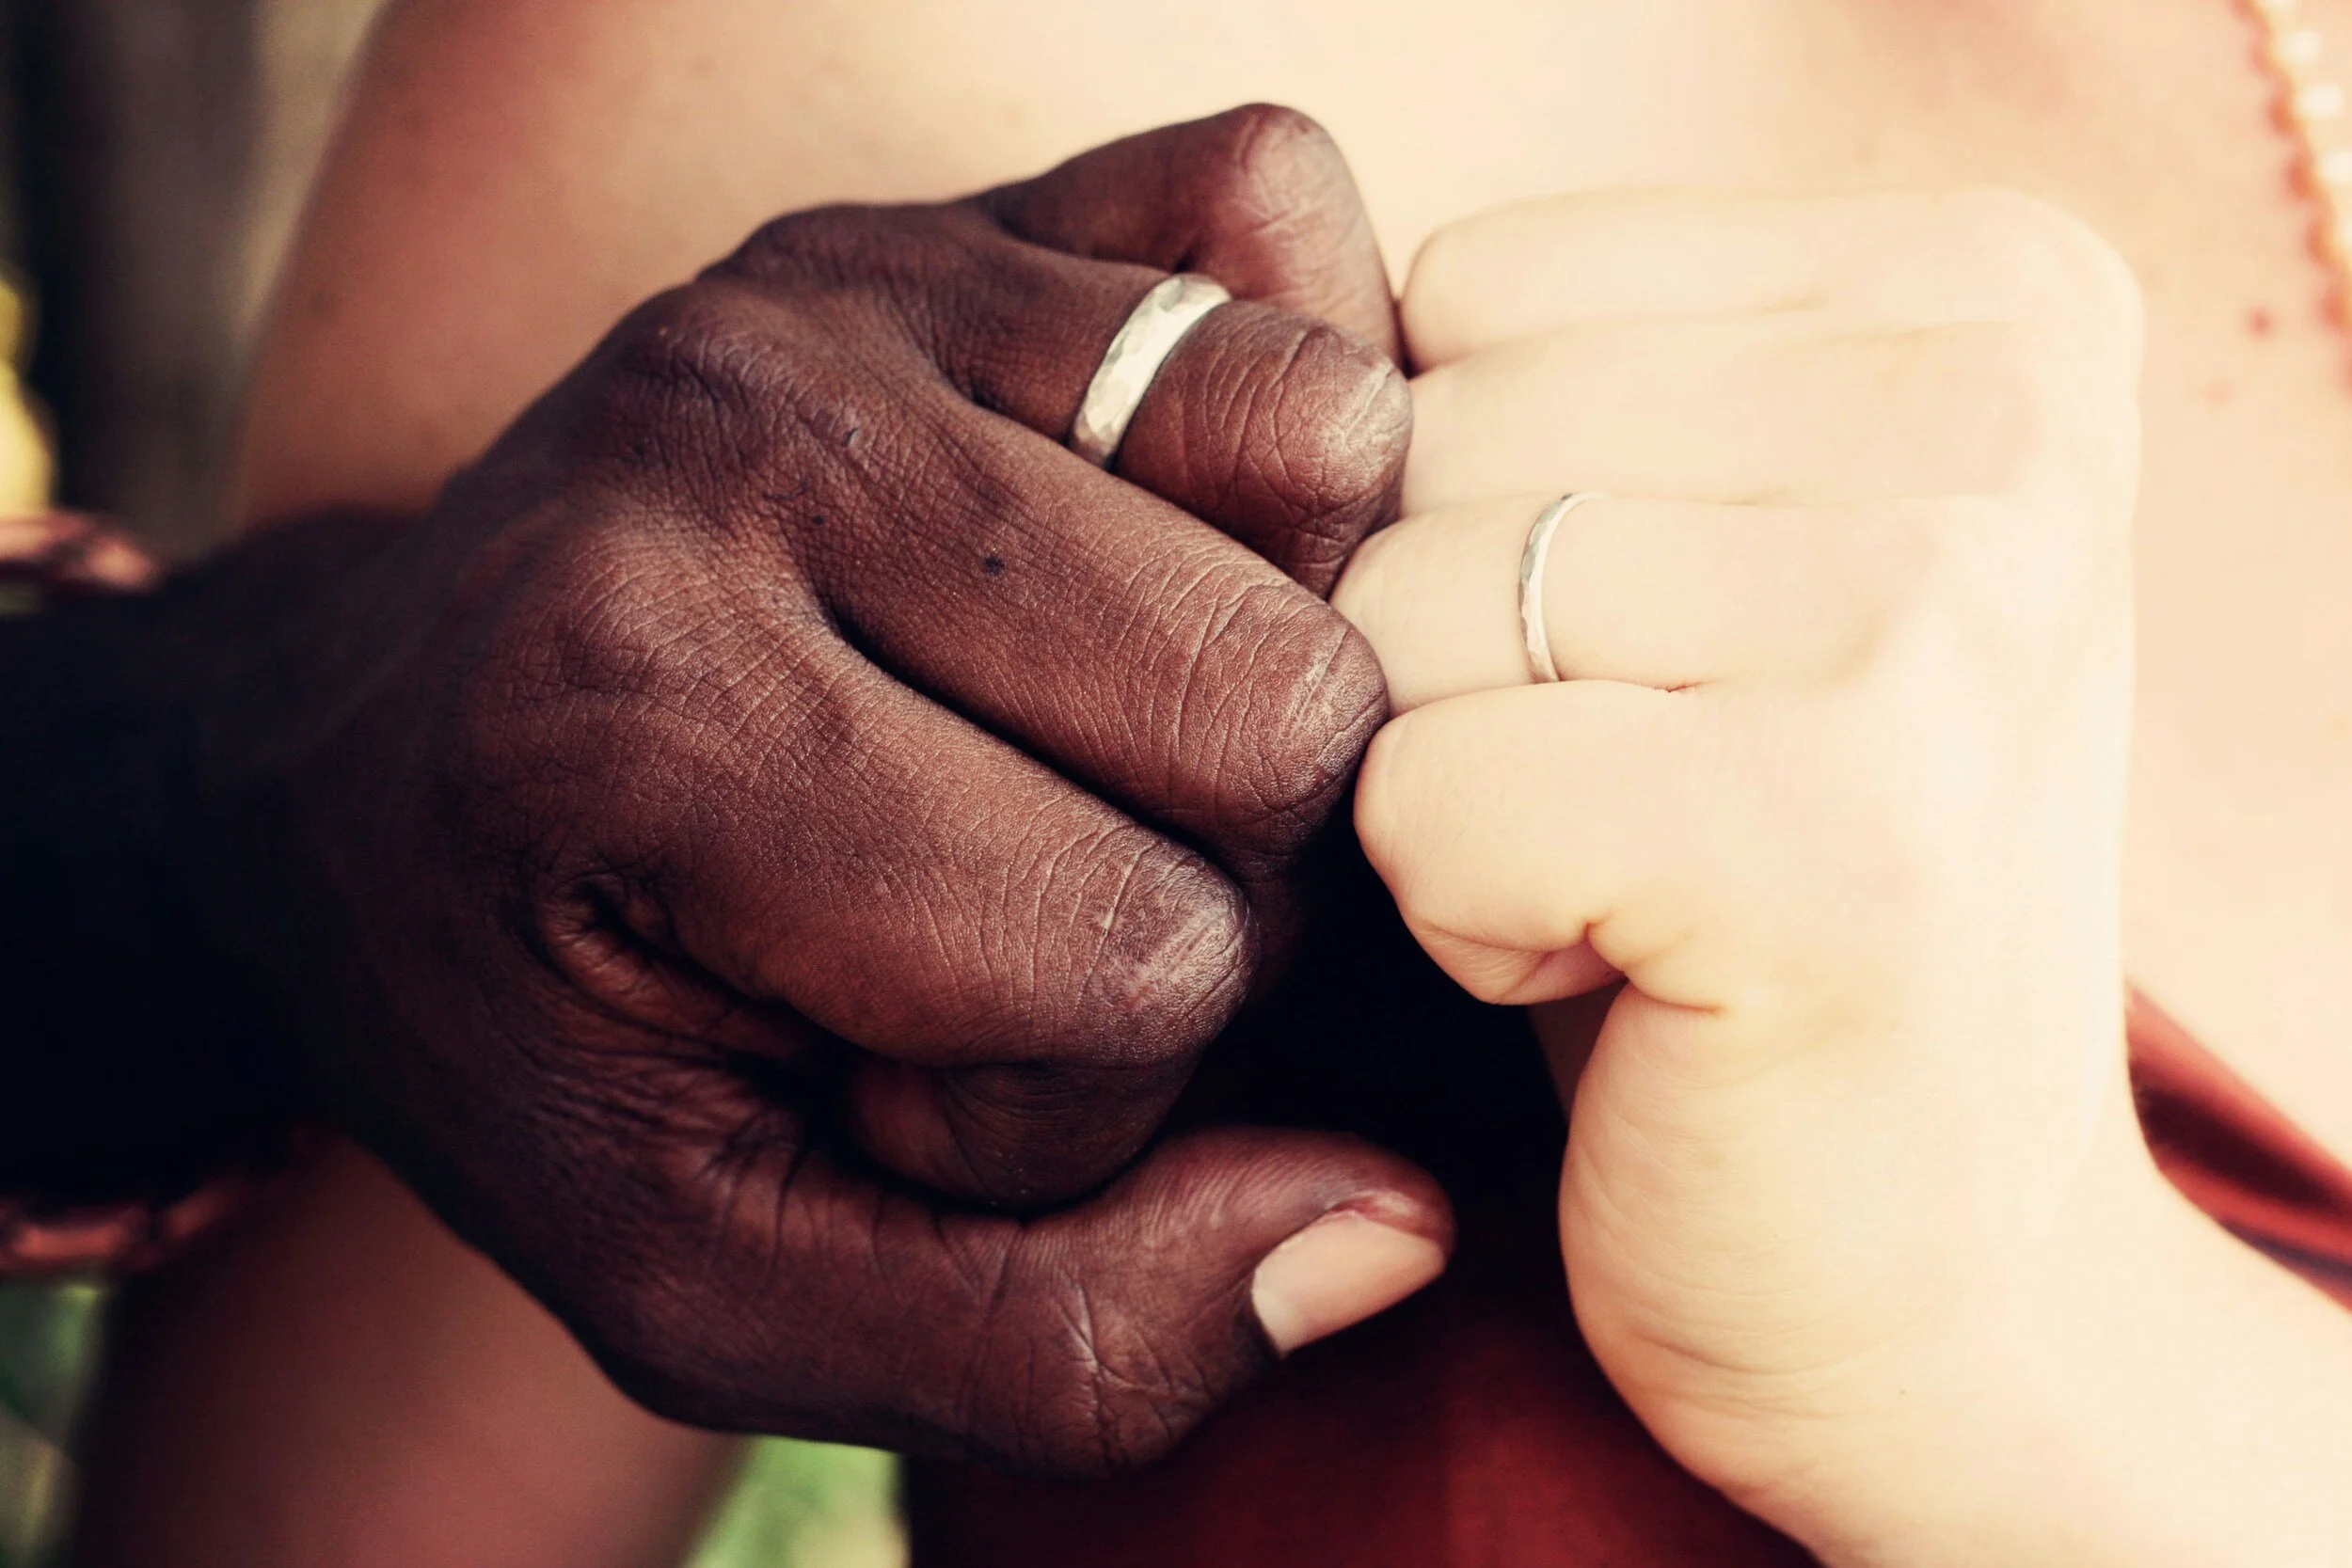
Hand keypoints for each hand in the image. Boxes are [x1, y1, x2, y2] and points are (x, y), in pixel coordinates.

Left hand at [157, 108, 1445, 1472]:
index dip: (1071, 1091)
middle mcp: (742, 437)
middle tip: (1005, 895)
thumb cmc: (550, 1032)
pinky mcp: (934, 204)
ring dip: (1250, 646)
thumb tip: (1390, 1230)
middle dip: (1194, 877)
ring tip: (1067, 730)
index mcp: (646, 722)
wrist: (353, 777)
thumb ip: (1054, 1343)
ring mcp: (847, 281)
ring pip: (1328, 464)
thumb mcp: (722, 1283)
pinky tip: (1137, 542)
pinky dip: (1272, 404)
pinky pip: (1272, 212)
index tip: (898, 1063)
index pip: (1138, 964)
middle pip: (1284, 708)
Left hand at [1337, 188, 2145, 1540]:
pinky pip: (1417, 793)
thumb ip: (1540, 393)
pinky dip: (1457, 918)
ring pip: (1392, 612)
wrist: (1931, 1272)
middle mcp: (2006, 407)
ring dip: (1441, 787)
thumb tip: (1268, 355)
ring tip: (1636, 882)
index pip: (1473, 289)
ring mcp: (1948, 609)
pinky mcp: (1841, 832)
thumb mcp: (1688, 566)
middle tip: (1633, 803)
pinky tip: (1628, 976)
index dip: (1465, 509)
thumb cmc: (1746, 894)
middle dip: (1438, 657)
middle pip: (1419, 439)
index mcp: (1987, 294)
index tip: (1643, 666)